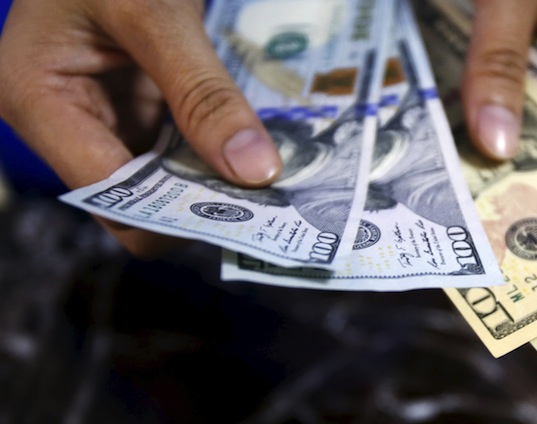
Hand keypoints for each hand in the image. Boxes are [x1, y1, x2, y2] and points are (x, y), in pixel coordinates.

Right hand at [0, 0, 281, 255]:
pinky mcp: (131, 109)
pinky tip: (251, 149)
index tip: (246, 212)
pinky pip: (176, 151)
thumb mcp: (154, 13)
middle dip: (200, 202)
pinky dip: (213, 153)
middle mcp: (62, 121)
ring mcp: (99, 117)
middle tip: (271, 200)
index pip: (110, 197)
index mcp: (36, 100)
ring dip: (213, 182)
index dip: (176, 213)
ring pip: (162, 181)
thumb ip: (203, 93)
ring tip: (271, 179)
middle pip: (136, 200)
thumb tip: (256, 170)